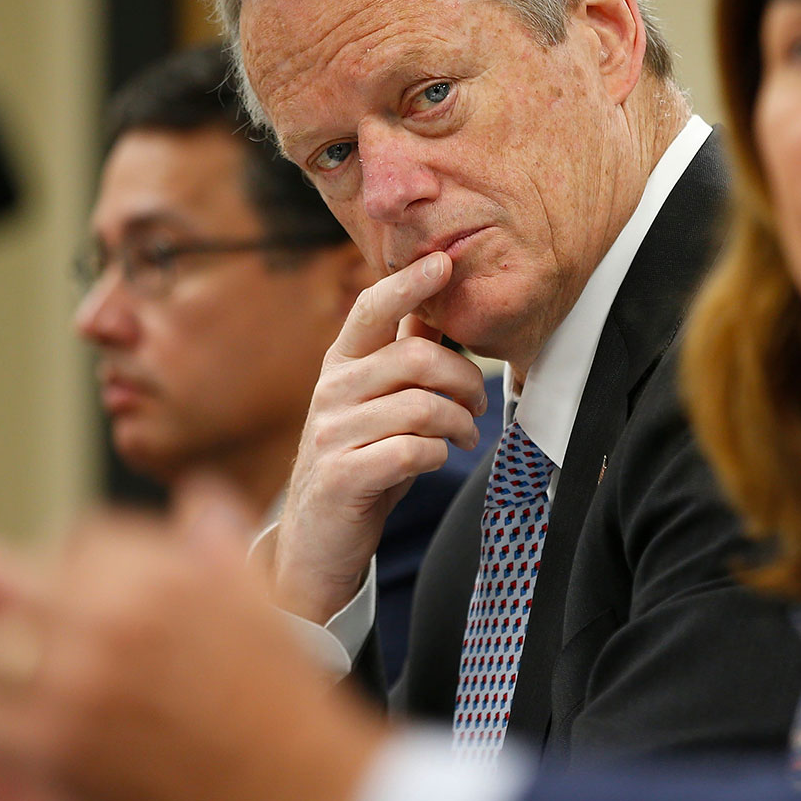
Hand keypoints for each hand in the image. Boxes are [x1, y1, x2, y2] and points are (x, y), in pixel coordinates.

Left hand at [0, 481, 390, 800]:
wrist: (298, 790)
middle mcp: (118, 613)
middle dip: (45, 620)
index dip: (87, 573)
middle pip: (27, 589)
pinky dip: (1, 730)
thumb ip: (220, 542)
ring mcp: (79, 677)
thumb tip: (197, 502)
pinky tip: (46, 742)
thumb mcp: (265, 602)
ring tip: (58, 699)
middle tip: (72, 656)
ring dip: (16, 674)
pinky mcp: (52, 743)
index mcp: (168, 572)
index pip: (82, 540)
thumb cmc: (284, 704)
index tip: (96, 603)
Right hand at [273, 251, 489, 622]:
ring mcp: (332, 434)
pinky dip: (439, 453)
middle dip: (465, 380)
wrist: (320, 539)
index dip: (408, 283)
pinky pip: (412, 450)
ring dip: (460, 423)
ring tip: (465, 437)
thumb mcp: (380, 402)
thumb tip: (435, 304)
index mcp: (342, 364)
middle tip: (480, 405)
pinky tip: (440, 458)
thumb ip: (403, 356)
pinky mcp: (342, 477)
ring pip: (421, 407)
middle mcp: (331, 391)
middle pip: (415, 358)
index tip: (444, 262)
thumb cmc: (363, 459)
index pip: (371, 309)